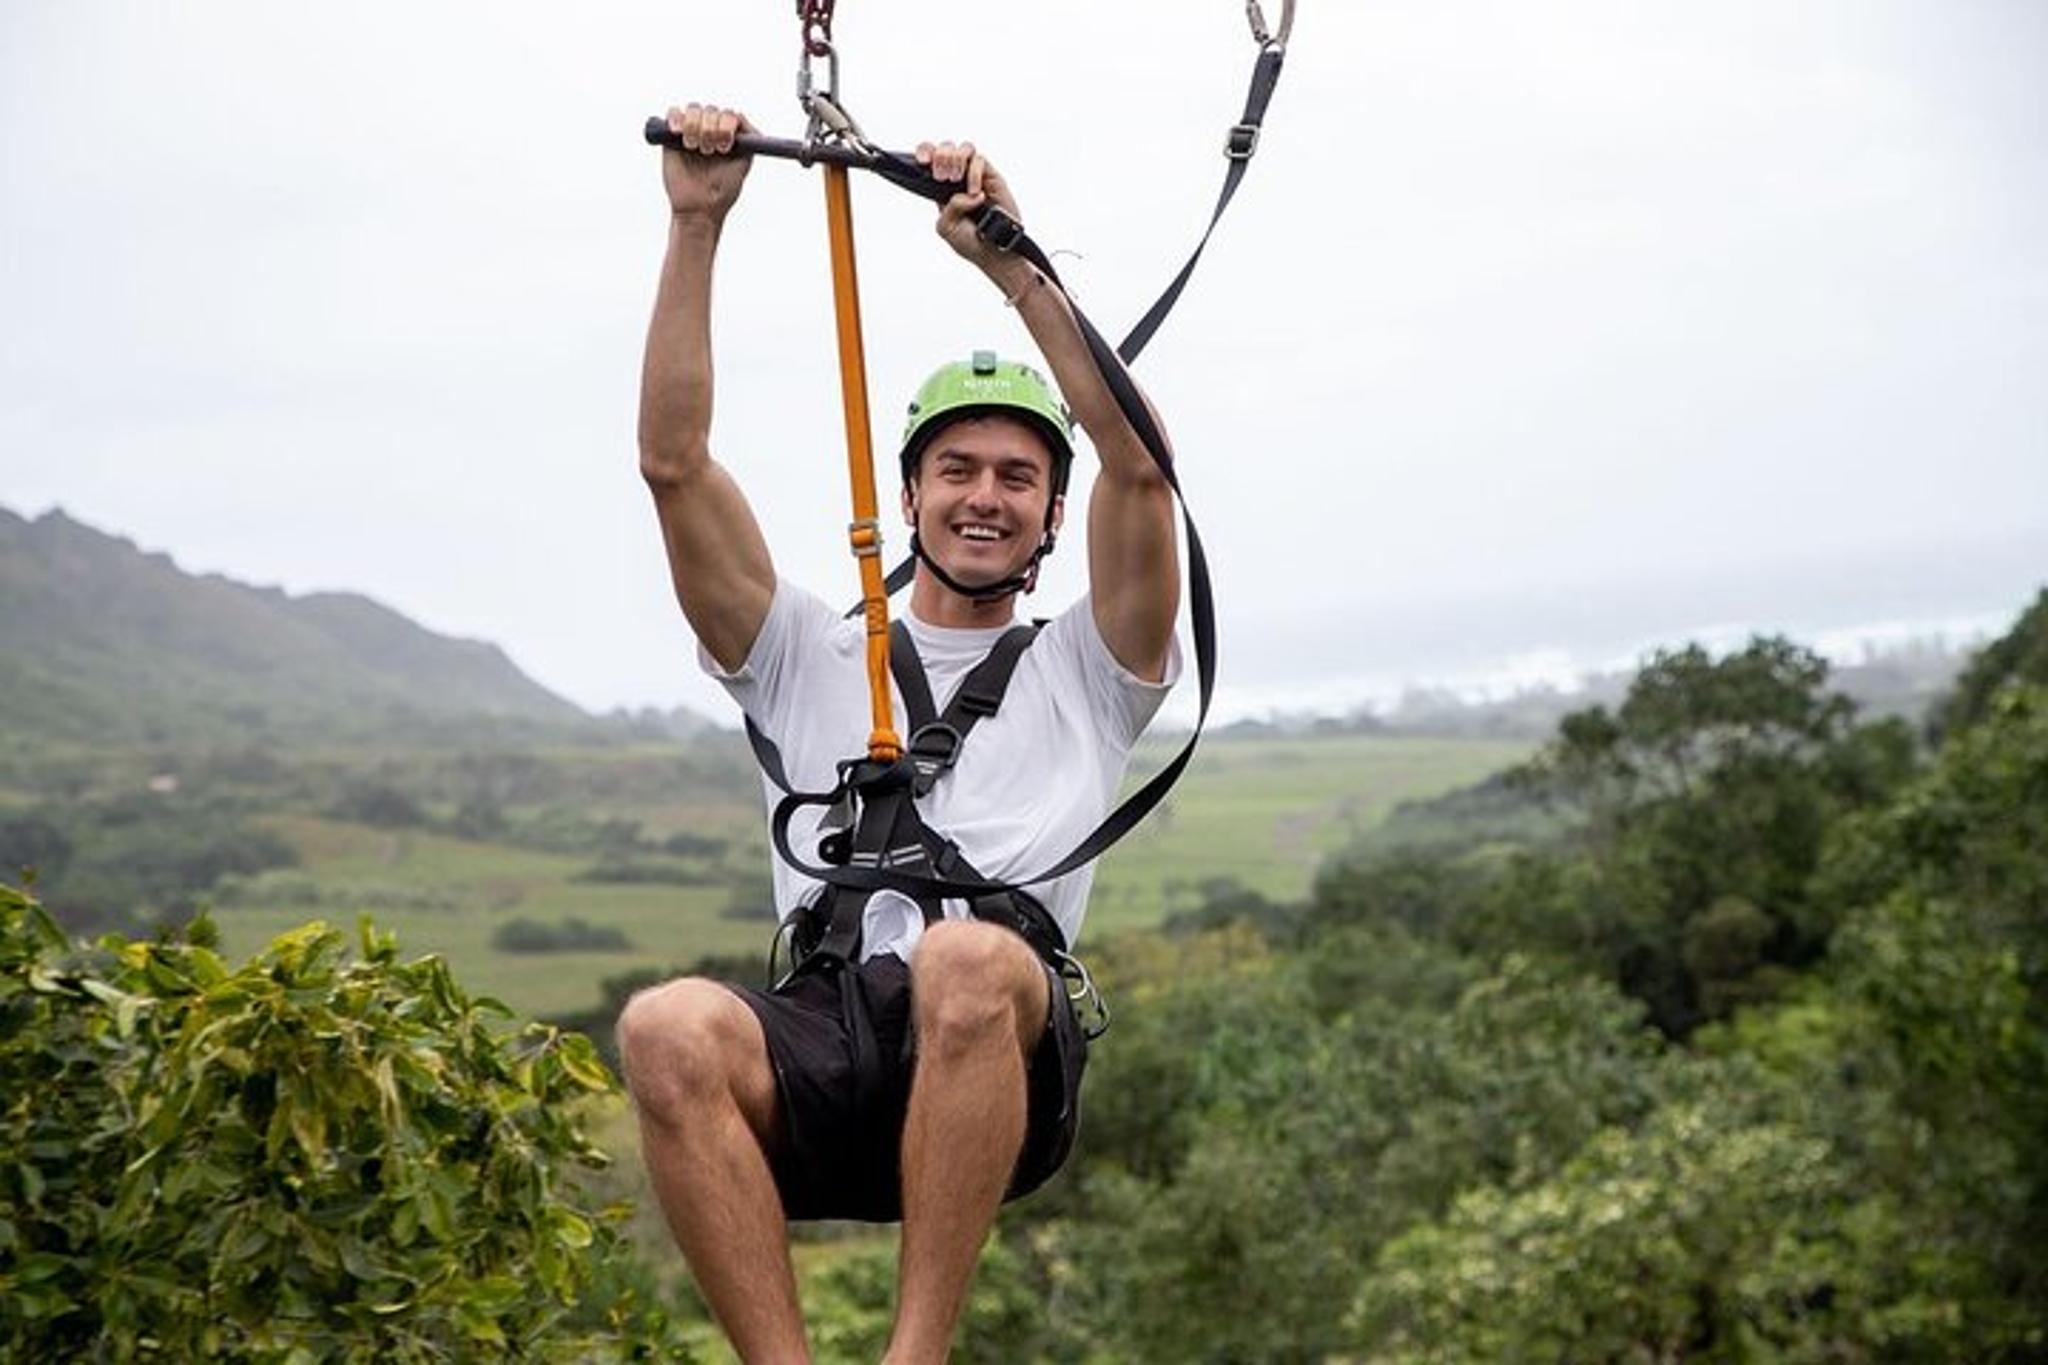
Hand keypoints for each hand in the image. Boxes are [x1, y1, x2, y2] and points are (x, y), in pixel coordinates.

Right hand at [661, 104, 754, 222]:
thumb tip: (740, 116)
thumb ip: (747, 139)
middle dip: (710, 128)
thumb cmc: (722, 191)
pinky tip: (678, 132)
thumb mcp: (743, 164)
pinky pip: (672, 113)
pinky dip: (675, 118)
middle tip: (708, 151)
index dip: (726, 125)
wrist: (698, 208)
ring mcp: (692, 131)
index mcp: (729, 136)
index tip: (724, 146)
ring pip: (694, 109)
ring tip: (693, 147)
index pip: (730, 115)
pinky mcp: (671, 136)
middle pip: (712, 110)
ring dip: (694, 125)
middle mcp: (711, 130)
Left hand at [915, 140, 1022, 274]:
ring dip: (955, 159)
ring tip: (955, 179)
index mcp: (941, 188)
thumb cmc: (970, 242)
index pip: (930, 159)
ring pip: (963, 148)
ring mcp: (975, 176)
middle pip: (945, 148)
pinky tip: (974, 192)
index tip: (922, 160)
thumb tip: (964, 193)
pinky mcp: (992, 177)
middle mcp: (958, 178)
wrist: (993, 252)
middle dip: (939, 157)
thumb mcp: (947, 228)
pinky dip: (974, 172)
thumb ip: (948, 208)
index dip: (924, 152)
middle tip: (942, 177)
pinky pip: (980, 160)